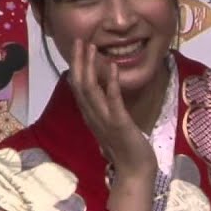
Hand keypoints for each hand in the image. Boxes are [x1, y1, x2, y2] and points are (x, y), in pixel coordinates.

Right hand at [68, 38, 155, 177]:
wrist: (135, 170)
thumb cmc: (126, 148)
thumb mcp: (111, 124)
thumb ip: (104, 109)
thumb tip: (103, 94)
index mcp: (91, 115)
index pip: (78, 88)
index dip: (76, 66)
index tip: (77, 48)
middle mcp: (93, 116)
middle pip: (79, 84)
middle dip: (78, 61)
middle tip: (78, 39)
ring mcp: (104, 119)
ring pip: (90, 90)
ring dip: (89, 66)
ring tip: (91, 47)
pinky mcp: (119, 123)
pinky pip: (112, 100)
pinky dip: (110, 82)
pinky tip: (111, 66)